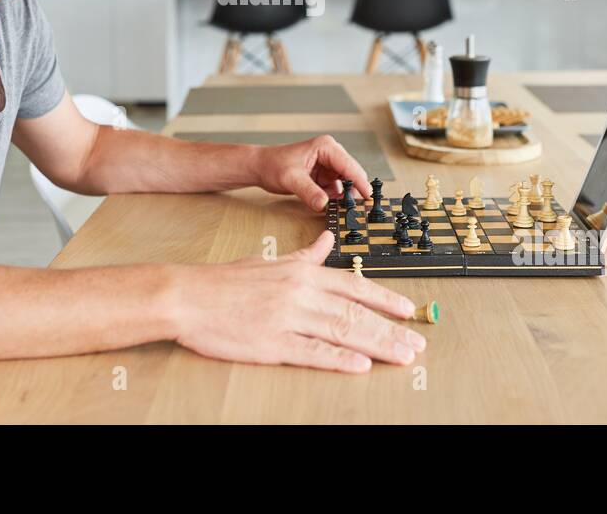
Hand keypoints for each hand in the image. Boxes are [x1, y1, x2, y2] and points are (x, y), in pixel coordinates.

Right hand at [171, 232, 424, 372]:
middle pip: (356, 312)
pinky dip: (338, 359)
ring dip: (377, 345)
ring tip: (401, 356)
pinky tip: (359, 365)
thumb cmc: (226, 281)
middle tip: (416, 343)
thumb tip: (328, 241)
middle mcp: (301, 292)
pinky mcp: (272, 343)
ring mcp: (287, 318)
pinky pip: (312, 351)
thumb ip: (304, 255)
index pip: (354, 285)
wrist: (189, 296)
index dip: (385, 298)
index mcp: (302, 273)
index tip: (409, 311)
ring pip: (342, 331)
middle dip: (391, 329)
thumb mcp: (271, 261)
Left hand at [254, 134, 371, 210]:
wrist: (261, 168)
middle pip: (352, 175)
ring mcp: (329, 167)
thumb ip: (308, 192)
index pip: (349, 165)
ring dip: (345, 198)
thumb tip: (324, 204)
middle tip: (359, 210)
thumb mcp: (291, 179)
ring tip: (345, 212)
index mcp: (326, 147)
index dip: (360, 182)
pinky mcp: (324, 178)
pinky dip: (336, 200)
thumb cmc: (273, 165)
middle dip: (355, 191)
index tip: (368, 197)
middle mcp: (331, 155)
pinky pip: (336, 191)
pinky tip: (333, 209)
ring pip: (346, 185)